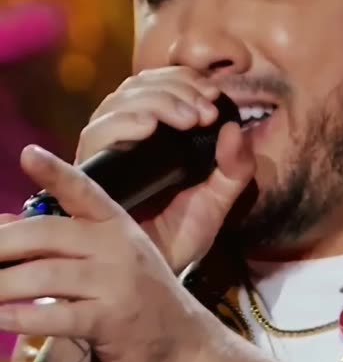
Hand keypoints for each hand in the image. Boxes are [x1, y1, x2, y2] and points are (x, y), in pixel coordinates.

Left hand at [0, 139, 251, 361]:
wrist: (182, 340)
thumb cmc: (135, 294)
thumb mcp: (105, 259)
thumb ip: (57, 242)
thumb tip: (2, 222)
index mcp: (115, 223)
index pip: (83, 190)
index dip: (55, 171)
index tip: (28, 154)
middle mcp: (117, 245)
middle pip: (49, 234)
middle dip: (4, 243)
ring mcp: (115, 281)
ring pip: (47, 274)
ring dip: (3, 285)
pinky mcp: (111, 318)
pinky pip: (58, 315)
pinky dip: (22, 317)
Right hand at [75, 66, 254, 272]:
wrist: (149, 280)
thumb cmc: (178, 239)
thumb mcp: (217, 200)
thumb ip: (235, 168)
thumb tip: (236, 128)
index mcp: (153, 135)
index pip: (161, 85)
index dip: (186, 81)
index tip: (213, 95)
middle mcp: (123, 137)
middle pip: (139, 87)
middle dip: (176, 90)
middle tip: (203, 111)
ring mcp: (103, 151)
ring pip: (119, 102)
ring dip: (157, 101)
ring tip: (188, 119)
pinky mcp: (87, 170)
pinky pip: (98, 133)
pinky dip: (124, 122)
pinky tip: (149, 128)